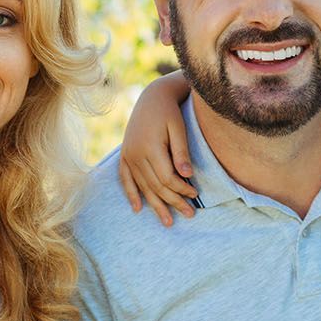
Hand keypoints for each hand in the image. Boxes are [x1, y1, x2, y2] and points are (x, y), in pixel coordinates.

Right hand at [118, 73, 197, 226]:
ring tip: (168, 222)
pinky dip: (131, 195)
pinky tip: (138, 209)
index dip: (181, 189)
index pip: (167, 178)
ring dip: (155, 206)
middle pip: (156, 186)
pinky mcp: (124, 156)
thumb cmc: (169, 112)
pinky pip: (126, 180)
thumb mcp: (178, 128)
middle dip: (173, 202)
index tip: (195, 195)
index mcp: (150, 147)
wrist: (151, 98)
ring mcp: (128, 156)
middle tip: (189, 215)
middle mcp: (136, 154)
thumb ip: (181, 152)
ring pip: (143, 187)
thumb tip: (187, 175)